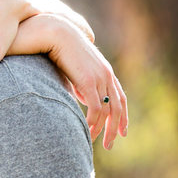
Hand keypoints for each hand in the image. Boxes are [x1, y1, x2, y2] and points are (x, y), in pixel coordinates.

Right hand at [48, 26, 127, 148]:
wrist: (55, 33)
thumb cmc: (58, 49)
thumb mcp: (73, 70)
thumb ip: (79, 84)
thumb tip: (81, 98)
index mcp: (105, 72)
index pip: (120, 98)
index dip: (122, 116)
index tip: (120, 131)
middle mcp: (107, 76)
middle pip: (118, 108)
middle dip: (115, 128)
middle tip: (109, 144)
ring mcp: (100, 78)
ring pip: (108, 111)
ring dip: (103, 129)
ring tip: (94, 141)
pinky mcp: (89, 81)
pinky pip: (96, 108)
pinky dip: (93, 122)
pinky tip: (87, 130)